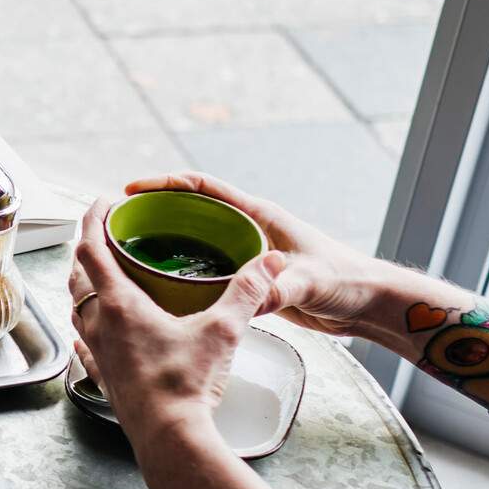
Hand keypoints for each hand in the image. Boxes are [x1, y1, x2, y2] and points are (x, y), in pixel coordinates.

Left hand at [69, 197, 285, 476]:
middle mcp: (99, 325)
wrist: (171, 440)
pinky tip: (90, 332)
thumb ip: (246, 292)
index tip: (103, 202)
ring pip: (77, 308)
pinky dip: (85, 328)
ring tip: (101, 278)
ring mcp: (96, 352)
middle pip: (79, 275)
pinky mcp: (103, 377)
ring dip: (84, 287)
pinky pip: (83, 345)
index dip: (93, 218)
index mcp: (120, 305)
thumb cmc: (187, 386)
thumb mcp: (223, 331)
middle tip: (105, 236)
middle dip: (87, 249)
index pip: (92, 248)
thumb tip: (270, 263)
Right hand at [123, 172, 386, 337]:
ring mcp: (247, 255)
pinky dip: (183, 275)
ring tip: (131, 257)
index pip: (203, 188)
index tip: (133, 189)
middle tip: (120, 225)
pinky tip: (163, 290)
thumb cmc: (349, 281)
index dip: (165, 183)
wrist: (368, 305)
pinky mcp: (250, 280)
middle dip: (155, 213)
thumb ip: (280, 289)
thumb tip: (246, 301)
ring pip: (195, 242)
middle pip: (190, 212)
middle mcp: (249, 230)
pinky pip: (207, 271)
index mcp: (259, 216)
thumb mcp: (311, 282)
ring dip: (166, 245)